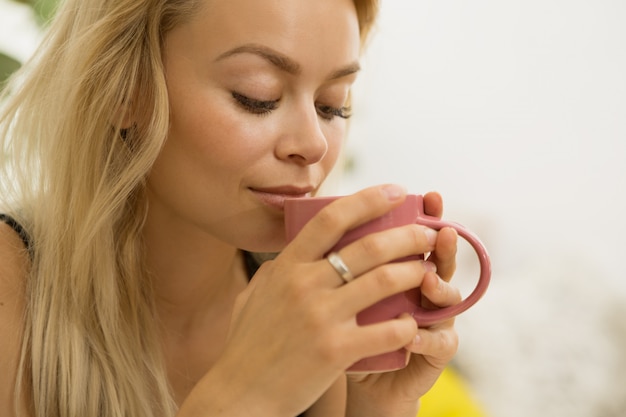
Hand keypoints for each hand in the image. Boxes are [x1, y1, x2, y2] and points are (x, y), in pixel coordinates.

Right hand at [179, 185, 451, 415]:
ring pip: (384, 281)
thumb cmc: (248, 343)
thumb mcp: (256, 294)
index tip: (397, 191)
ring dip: (414, 273)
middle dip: (408, 235)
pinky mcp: (335, 350)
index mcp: (286, 266)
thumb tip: (295, 248)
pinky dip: (407, 324)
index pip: (331, 218)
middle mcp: (304, 284)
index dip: (369, 200)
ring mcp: (320, 317)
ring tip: (429, 272)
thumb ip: (279, 268)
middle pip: (369, 246)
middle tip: (428, 235)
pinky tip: (414, 323)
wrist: (240, 392)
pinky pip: (386, 330)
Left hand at [345, 191, 461, 416]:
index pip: (416, 238)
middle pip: (441, 262)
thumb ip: (342, 259)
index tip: (427, 196)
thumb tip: (317, 212)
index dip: (426, 216)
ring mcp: (434, 321)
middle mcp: (423, 290)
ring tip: (427, 282)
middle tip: (440, 232)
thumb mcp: (342, 291)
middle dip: (443, 245)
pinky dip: (425, 338)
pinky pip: (439, 344)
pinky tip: (410, 334)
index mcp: (402, 269)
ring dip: (439, 289)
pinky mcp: (435, 354)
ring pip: (448, 300)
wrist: (358, 376)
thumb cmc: (347, 328)